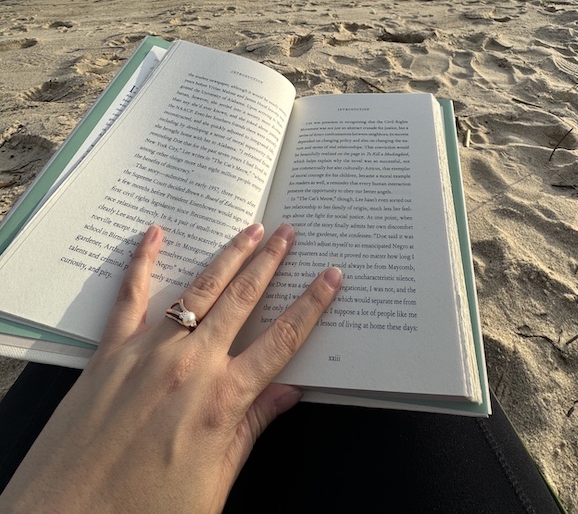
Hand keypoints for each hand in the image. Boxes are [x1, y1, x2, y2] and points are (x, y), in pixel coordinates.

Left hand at [0, 223, 341, 513]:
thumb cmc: (144, 513)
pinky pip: (130, 297)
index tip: (331, 275)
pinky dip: (143, 262)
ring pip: (199, 289)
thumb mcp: (215, 484)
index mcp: (223, 400)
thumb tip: (288, 393)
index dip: (312, 304)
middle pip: (243, 299)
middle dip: (271, 261)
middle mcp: (190, 365)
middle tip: (290, 231)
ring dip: (229, 255)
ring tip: (251, 229)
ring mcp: (149, 352)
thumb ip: (251, 429)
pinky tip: (155, 235)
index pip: (282, 339)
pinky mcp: (111, 352)